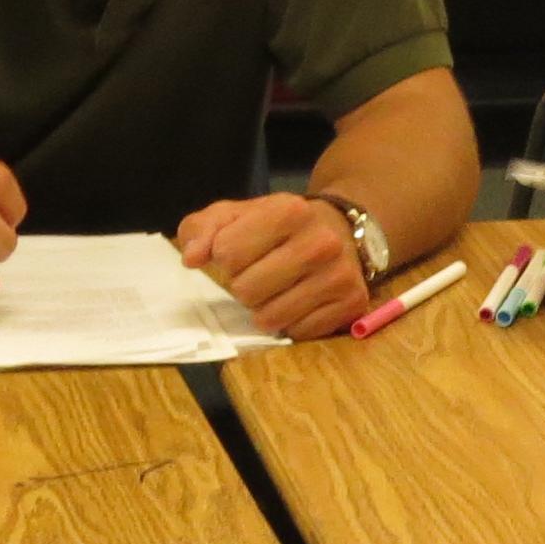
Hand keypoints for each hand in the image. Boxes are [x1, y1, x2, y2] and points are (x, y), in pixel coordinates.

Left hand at [177, 191, 370, 340]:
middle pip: (246, 290)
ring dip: (264, 309)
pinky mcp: (352, 304)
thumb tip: (192, 259)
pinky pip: (298, 332)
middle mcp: (321, 242)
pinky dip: (292, 322)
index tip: (240, 252)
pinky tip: (300, 302)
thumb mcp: (236, 214)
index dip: (225, 258)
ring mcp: (340, 275)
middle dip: (243, 286)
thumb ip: (202, 229)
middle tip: (259, 274)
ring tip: (277, 290)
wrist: (341, 229)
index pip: (227, 253)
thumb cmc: (279, 225)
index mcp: (289, 211)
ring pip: (270, 318)